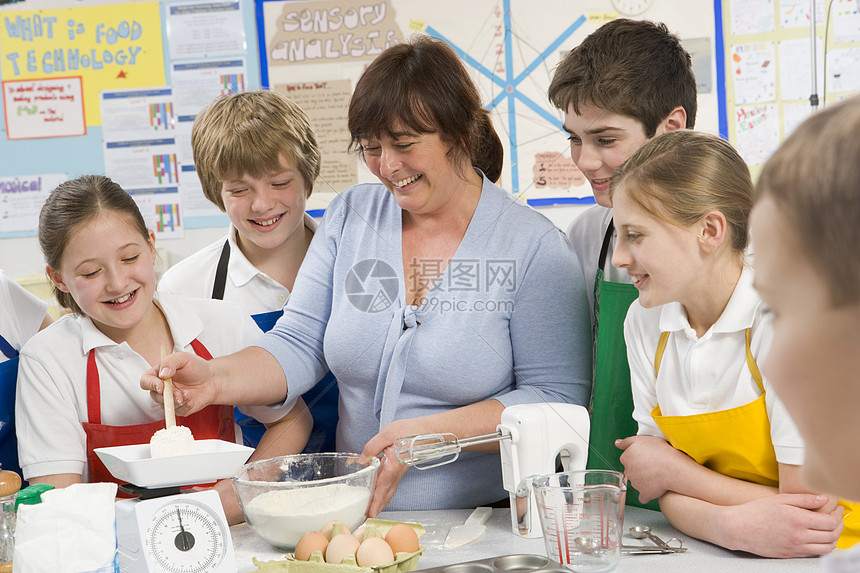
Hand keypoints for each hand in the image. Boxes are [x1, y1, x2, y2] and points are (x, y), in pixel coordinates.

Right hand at [139, 351, 216, 415]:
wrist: (212, 379)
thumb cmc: (196, 367)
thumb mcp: (184, 358)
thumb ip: (170, 362)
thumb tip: (162, 374)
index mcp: (158, 375)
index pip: (146, 381)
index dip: (151, 384)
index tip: (161, 386)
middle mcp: (161, 389)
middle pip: (154, 396)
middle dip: (167, 395)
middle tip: (179, 393)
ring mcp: (169, 400)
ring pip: (165, 406)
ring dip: (177, 401)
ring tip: (188, 394)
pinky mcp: (179, 408)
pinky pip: (178, 412)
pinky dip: (185, 406)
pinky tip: (192, 400)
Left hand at [358, 419, 421, 516]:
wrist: (429, 431)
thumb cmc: (411, 431)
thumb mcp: (387, 435)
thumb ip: (372, 447)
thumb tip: (362, 459)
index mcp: (393, 466)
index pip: (382, 488)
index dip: (375, 502)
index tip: (370, 514)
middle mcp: (397, 472)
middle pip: (387, 494)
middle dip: (378, 506)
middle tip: (369, 516)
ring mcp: (400, 470)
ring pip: (390, 489)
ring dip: (381, 499)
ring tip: (372, 506)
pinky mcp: (402, 467)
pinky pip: (392, 481)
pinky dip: (384, 489)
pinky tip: (379, 486)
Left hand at [617, 435, 688, 501]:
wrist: (672, 468)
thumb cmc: (660, 452)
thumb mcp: (641, 439)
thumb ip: (627, 442)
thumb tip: (617, 443)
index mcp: (626, 458)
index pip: (627, 458)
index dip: (637, 456)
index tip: (646, 455)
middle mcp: (628, 472)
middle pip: (632, 470)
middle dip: (639, 468)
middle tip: (652, 464)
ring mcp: (636, 484)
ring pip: (637, 482)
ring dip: (644, 479)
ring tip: (657, 474)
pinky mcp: (644, 494)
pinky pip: (643, 496)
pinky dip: (647, 494)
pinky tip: (654, 488)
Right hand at [721, 494, 842, 556]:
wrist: (738, 528)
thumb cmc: (755, 511)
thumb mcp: (779, 500)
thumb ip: (804, 499)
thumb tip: (822, 499)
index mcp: (798, 520)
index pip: (830, 522)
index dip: (838, 515)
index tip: (838, 509)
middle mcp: (800, 536)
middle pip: (831, 536)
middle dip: (839, 526)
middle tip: (837, 518)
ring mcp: (795, 547)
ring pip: (826, 548)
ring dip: (833, 539)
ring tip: (830, 529)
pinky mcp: (790, 554)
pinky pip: (813, 553)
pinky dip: (821, 546)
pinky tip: (816, 537)